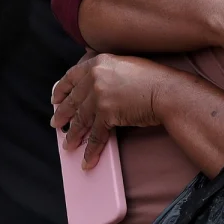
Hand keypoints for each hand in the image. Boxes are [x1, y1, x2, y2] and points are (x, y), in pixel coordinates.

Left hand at [51, 52, 171, 167]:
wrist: (168, 91)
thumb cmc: (154, 79)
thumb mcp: (126, 64)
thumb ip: (108, 70)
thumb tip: (97, 83)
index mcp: (98, 63)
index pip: (71, 77)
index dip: (61, 90)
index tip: (56, 99)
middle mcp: (95, 78)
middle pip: (72, 101)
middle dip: (62, 115)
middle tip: (57, 124)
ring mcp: (99, 96)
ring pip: (80, 120)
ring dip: (73, 136)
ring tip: (68, 145)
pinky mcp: (107, 115)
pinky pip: (95, 136)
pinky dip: (90, 150)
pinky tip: (86, 160)